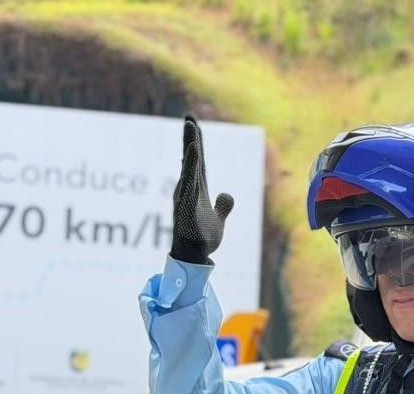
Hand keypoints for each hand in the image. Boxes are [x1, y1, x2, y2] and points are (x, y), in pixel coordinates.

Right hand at [170, 116, 234, 264]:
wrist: (195, 257)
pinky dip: (191, 167)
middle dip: (190, 137)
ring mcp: (186, 196)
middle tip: (189, 117)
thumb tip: (227, 195)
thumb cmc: (203, 238)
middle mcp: (189, 189)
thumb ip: (223, 206)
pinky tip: (193, 152)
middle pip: (191, 159)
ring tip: (190, 128)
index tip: (193, 123)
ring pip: (189, 167)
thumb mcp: (218, 219)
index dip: (197, 142)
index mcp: (198, 189)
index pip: (198, 161)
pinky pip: (189, 182)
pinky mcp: (185, 206)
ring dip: (190, 147)